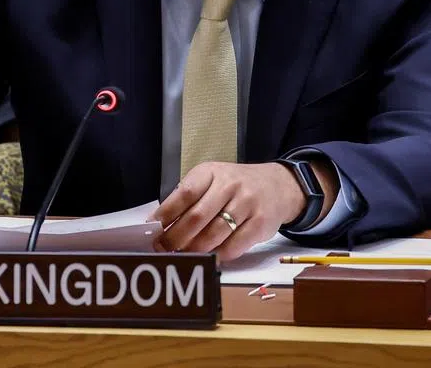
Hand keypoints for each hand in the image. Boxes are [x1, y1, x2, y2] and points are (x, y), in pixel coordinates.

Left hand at [150, 162, 307, 261]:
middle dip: (176, 238)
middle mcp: (230, 185)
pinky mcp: (260, 223)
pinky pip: (234, 246)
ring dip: (194, 250)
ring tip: (183, 256)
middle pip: (197, 217)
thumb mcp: (212, 181)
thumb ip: (188, 199)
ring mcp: (247, 204)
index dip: (165, 214)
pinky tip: (208, 258)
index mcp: (211, 172)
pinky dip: (217, 255)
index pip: (184, 194)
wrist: (278, 186)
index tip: (152, 230)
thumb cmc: (234, 186)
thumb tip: (160, 224)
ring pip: (214, 234)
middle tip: (163, 250)